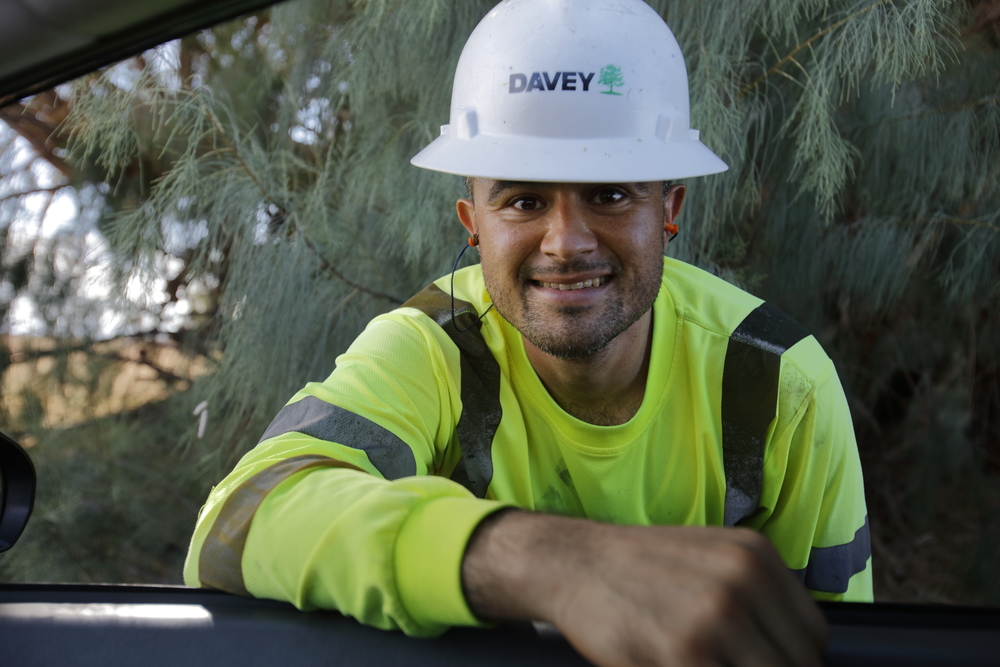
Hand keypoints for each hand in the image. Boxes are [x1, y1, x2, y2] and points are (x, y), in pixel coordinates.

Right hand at [461, 510, 827, 666]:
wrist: (573, 562)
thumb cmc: (642, 567)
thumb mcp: (711, 558)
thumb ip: (757, 598)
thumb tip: (796, 655)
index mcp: (755, 556)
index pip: (813, 637)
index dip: (793, 661)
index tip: (764, 662)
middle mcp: (741, 582)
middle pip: (795, 666)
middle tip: (721, 663)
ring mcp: (712, 619)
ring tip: (698, 662)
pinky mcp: (681, 654)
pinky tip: (671, 664)